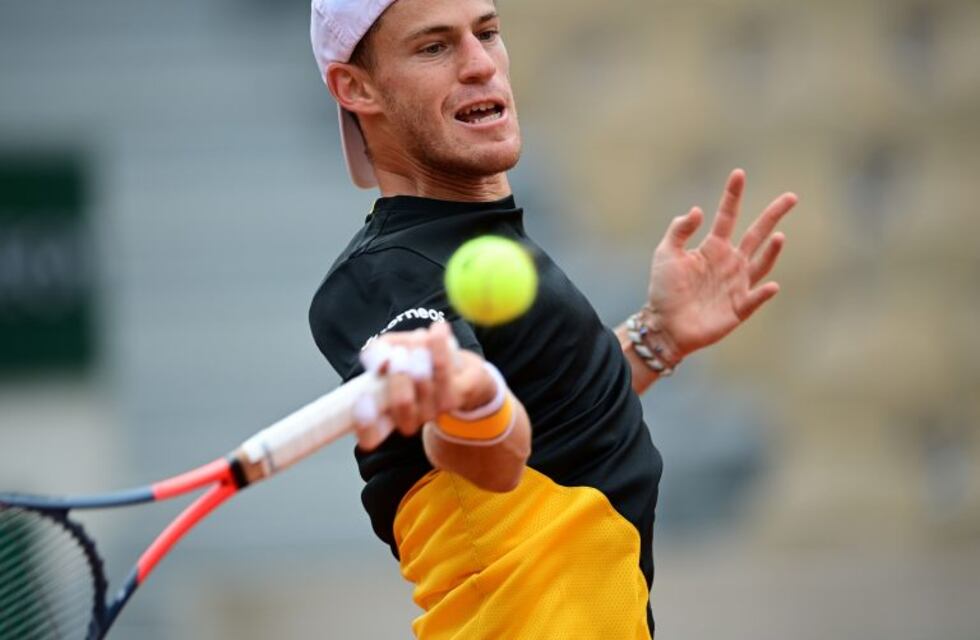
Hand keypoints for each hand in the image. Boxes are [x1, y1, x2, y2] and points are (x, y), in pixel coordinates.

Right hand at [352, 322, 495, 450]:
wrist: (457, 370)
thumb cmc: (413, 362)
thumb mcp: (388, 352)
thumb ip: (377, 352)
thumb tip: (380, 359)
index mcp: (384, 416)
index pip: (370, 435)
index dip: (365, 422)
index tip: (363, 398)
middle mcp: (408, 420)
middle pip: (401, 404)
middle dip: (399, 374)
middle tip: (398, 354)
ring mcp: (432, 411)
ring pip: (423, 383)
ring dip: (418, 353)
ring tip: (418, 338)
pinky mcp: (455, 398)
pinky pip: (444, 370)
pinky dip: (439, 346)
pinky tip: (438, 329)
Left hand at [646, 169, 796, 358]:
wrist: (665, 325)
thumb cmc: (664, 290)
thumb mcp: (665, 254)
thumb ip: (679, 231)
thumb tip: (698, 210)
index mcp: (713, 247)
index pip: (727, 216)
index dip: (733, 195)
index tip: (739, 173)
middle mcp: (730, 262)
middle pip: (756, 234)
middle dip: (773, 215)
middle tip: (791, 196)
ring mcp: (737, 284)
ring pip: (762, 263)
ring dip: (772, 251)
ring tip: (779, 235)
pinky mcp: (739, 308)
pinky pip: (755, 297)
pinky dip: (764, 292)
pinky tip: (771, 285)